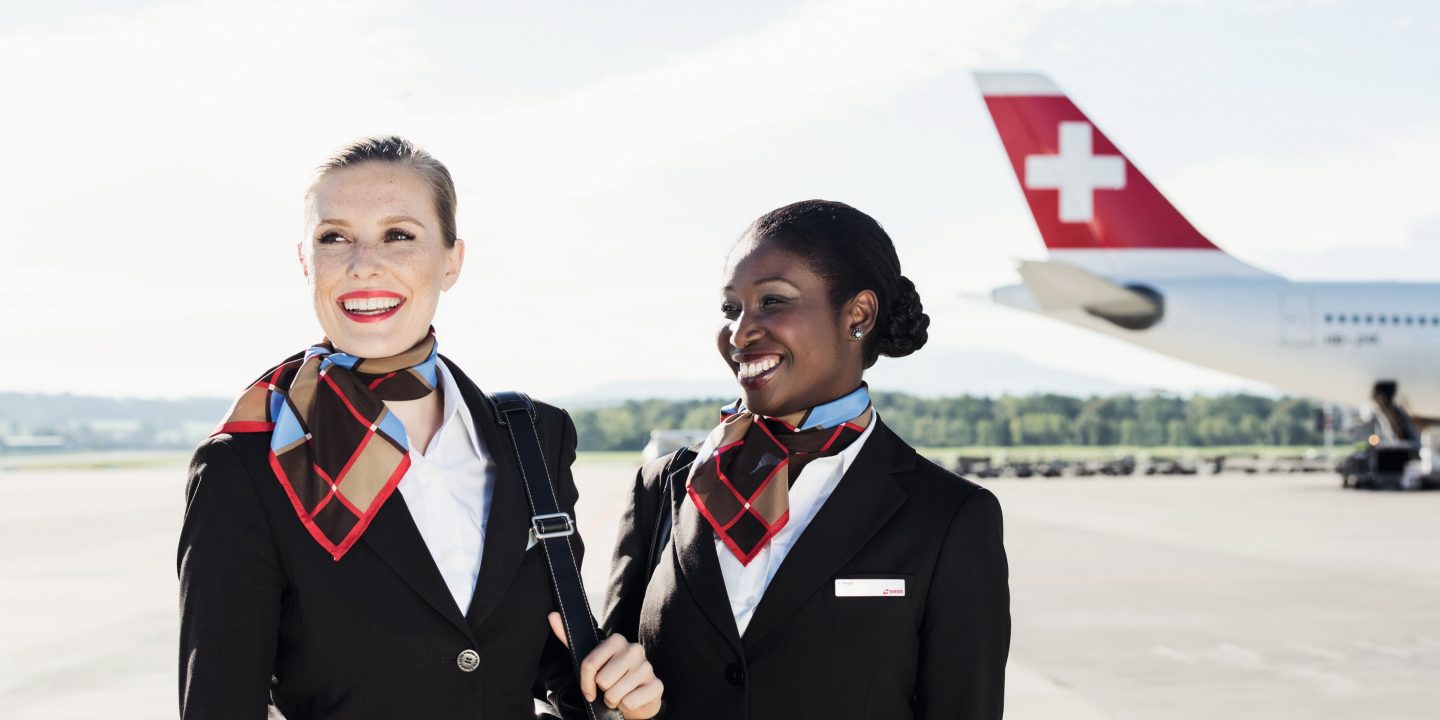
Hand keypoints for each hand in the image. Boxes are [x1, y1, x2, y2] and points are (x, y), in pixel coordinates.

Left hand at [549, 612, 663, 718]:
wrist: (635, 698)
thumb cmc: (611, 678)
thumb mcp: (589, 660)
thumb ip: (568, 638)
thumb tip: (552, 616)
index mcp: (617, 640)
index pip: (589, 665)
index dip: (585, 683)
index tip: (588, 689)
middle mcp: (634, 649)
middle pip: (602, 680)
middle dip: (603, 692)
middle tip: (609, 690)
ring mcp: (648, 667)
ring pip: (615, 693)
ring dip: (614, 701)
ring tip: (619, 696)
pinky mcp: (657, 686)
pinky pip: (630, 701)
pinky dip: (627, 706)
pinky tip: (631, 700)